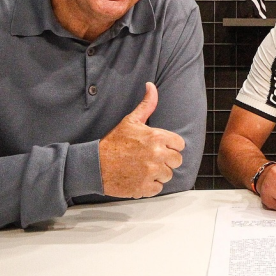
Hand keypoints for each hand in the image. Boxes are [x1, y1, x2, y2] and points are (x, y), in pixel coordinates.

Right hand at [100, 83, 184, 198]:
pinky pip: (158, 188)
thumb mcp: (131, 120)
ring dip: (159, 174)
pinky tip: (140, 178)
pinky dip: (150, 186)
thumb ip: (147, 105)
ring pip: (168, 175)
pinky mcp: (145, 188)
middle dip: (166, 160)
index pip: (180, 145)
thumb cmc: (113, 142)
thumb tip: (151, 86)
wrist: (95, 164)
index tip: (160, 147)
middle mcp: (157, 155)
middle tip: (151, 159)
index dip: (171, 146)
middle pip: (176, 161)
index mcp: (156, 137)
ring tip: (144, 168)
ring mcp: (151, 172)